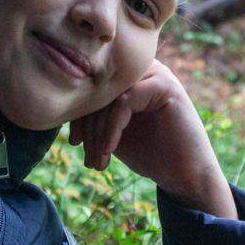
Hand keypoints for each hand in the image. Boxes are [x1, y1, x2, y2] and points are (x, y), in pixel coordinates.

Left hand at [70, 60, 236, 218]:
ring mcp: (155, 74)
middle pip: (99, 89)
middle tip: (88, 157)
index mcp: (129, 78)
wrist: (184, 174)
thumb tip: (60, 107)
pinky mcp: (164, 86)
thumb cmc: (150, 153)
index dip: (78, 114)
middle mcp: (142, 70)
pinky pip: (123, 102)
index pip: (92, 86)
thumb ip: (94, 116)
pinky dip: (112, 130)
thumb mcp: (113, 132)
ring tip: (97, 161)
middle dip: (88, 127)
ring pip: (109, 96)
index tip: (75, 143)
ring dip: (98, 133)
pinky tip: (109, 152)